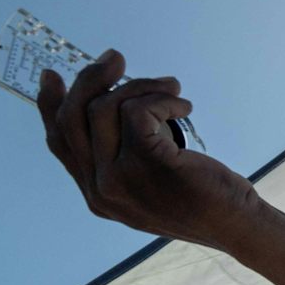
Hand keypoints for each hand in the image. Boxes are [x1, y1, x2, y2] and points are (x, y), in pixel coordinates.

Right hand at [38, 49, 259, 250]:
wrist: (235, 225)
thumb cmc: (200, 198)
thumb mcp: (150, 181)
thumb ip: (123, 154)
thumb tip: (109, 98)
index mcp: (96, 194)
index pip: (60, 143)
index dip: (50, 106)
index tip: (52, 75)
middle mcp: (100, 190)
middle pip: (73, 119)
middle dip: (89, 79)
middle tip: (115, 58)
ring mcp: (119, 179)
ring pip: (105, 108)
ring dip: (140, 86)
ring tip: (171, 88)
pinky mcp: (147, 163)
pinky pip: (138, 110)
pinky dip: (162, 99)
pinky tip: (184, 107)